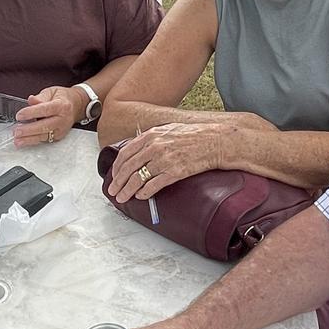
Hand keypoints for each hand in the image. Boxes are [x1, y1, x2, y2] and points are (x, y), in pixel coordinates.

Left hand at [11, 86, 82, 147]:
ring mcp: (61, 129)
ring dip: (29, 139)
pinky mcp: (59, 136)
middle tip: (17, 131)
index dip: (32, 113)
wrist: (76, 106)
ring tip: (18, 140)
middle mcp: (62, 119)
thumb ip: (41, 97)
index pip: (46, 110)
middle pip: (45, 126)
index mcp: (61, 106)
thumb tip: (32, 100)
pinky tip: (24, 141)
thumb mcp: (52, 92)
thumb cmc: (63, 98)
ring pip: (44, 136)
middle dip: (29, 130)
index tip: (19, 115)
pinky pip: (45, 140)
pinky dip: (34, 141)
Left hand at [108, 123, 228, 201]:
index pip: (126, 153)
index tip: (114, 176)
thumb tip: (137, 151)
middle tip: (113, 191)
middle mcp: (154, 147)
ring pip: (138, 178)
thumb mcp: (168, 130)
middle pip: (128, 168)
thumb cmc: (193, 136)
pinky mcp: (174, 172)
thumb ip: (151, 138)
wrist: (214, 141)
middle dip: (118, 182)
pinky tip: (141, 196)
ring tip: (122, 198)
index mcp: (151, 135)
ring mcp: (164, 160)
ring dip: (127, 190)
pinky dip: (144, 193)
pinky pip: (154, 185)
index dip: (116, 167)